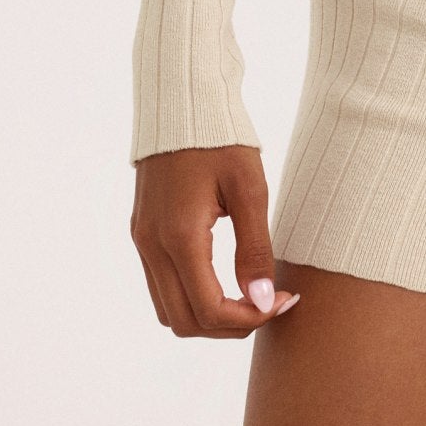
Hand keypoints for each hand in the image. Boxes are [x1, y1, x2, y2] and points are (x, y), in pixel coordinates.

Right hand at [130, 145, 302, 336]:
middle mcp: (152, 246)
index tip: (283, 302)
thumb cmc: (221, 138)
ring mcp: (142, 241)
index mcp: (179, 237)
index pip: (210, 311)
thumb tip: (263, 301)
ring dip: (207, 317)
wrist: (182, 99)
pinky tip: (224, 279)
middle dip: (229, 326)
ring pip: (169, 311)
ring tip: (249, 296)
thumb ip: (254, 248)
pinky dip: (191, 297)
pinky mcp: (142, 232)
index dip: (250, 319)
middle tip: (269, 305)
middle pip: (185, 322)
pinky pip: (161, 287)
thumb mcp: (249, 188)